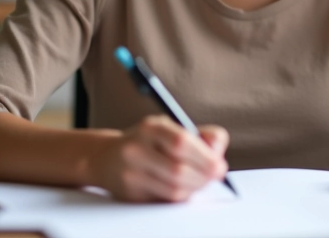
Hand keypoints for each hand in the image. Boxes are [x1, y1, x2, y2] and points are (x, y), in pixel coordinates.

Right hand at [96, 115, 228, 202]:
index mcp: (150, 127)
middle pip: (178, 170)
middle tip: (215, 176)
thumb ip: (201, 136)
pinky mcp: (130, 194)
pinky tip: (184, 187)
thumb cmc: (149, 143)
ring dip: (194, 188)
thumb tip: (218, 153)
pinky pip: (165, 200)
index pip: (181, 142)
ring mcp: (131, 173)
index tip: (220, 165)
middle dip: (203, 176)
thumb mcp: (172, 129)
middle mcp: (137, 149)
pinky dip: (181, 196)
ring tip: (200, 181)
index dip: (205, 156)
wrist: (108, 158)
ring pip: (173, 189)